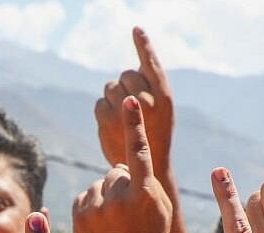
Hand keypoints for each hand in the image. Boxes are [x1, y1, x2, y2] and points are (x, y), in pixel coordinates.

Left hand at [74, 96, 172, 232]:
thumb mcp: (159, 208)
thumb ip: (144, 180)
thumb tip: (119, 165)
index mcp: (144, 194)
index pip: (138, 151)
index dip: (134, 124)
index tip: (130, 100)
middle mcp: (119, 199)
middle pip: (114, 173)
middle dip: (121, 186)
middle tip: (130, 212)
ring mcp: (96, 209)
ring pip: (98, 185)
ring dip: (105, 197)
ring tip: (116, 223)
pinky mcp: (79, 218)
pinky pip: (84, 198)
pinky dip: (92, 207)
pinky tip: (102, 226)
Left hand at [96, 27, 173, 177]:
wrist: (148, 173)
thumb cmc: (155, 137)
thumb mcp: (160, 111)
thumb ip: (149, 90)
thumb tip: (131, 72)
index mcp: (164, 96)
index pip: (151, 64)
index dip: (143, 45)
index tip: (136, 29)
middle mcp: (148, 101)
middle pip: (124, 75)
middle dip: (124, 86)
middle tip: (131, 108)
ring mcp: (127, 111)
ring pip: (110, 88)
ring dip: (112, 99)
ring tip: (124, 119)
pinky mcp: (109, 122)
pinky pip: (99, 104)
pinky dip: (103, 113)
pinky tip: (113, 128)